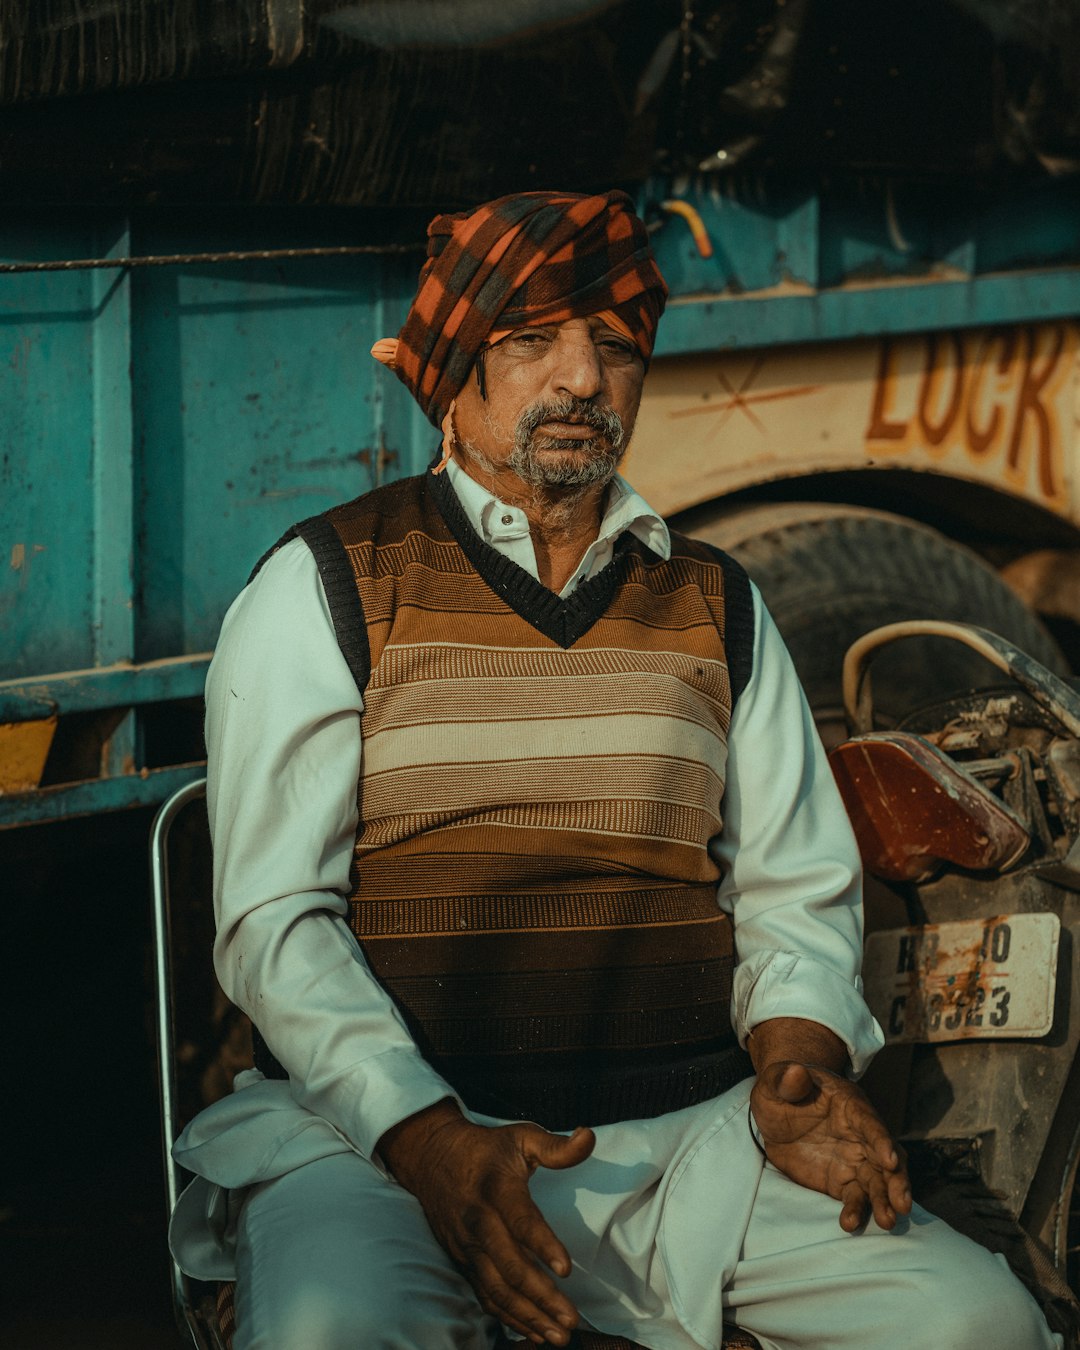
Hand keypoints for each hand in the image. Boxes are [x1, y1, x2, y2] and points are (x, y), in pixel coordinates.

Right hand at [378, 1100, 594, 1345]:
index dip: (543, 1245)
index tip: (567, 1269)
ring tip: (558, 1336)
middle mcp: (478, 1222)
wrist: (432, 1157)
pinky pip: (484, 1296)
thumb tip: (588, 1137)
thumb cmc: (486, 1148)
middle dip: (541, 1296)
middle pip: (508, 1266)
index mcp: (496, 1189)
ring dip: (527, 1316)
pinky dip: (508, 1318)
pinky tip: (534, 1332)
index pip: (520, 1220)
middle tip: (571, 1318)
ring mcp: (467, 1246)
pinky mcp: (462, 1261)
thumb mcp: (521, 1137)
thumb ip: (556, 1147)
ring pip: (496, 1289)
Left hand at [750, 1061, 911, 1232]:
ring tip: (887, 1223)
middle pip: (887, 1158)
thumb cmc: (782, 1088)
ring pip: (878, 1182)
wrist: (779, 1110)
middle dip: (896, 1180)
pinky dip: (856, 1211)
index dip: (881, 1140)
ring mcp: (855, 1160)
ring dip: (884, 1202)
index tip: (890, 1160)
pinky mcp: (843, 1181)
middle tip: (902, 1204)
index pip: (870, 1123)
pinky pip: (855, 1198)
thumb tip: (795, 1073)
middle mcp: (861, 1135)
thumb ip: (787, 1080)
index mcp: (850, 1105)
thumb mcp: (777, 1081)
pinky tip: (849, 1224)